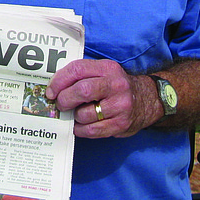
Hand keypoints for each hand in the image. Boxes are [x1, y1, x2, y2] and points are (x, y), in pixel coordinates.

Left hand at [45, 59, 160, 138]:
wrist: (148, 100)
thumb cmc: (115, 87)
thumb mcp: (103, 72)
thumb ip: (82, 75)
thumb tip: (53, 87)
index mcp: (107, 68)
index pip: (77, 70)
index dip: (59, 81)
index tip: (50, 91)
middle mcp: (116, 85)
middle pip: (82, 91)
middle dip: (64, 99)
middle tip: (60, 104)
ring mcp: (120, 106)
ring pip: (85, 114)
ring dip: (74, 117)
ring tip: (75, 114)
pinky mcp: (122, 124)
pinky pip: (93, 130)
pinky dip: (81, 129)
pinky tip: (80, 126)